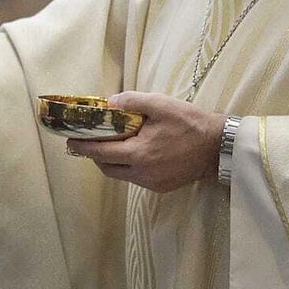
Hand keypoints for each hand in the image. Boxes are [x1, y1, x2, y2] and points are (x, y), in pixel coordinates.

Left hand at [65, 92, 222, 192]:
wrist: (219, 146)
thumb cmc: (190, 122)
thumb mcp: (160, 104)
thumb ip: (131, 101)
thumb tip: (109, 102)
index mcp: (139, 154)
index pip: (100, 152)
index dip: (82, 147)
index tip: (69, 141)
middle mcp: (142, 174)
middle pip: (107, 168)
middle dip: (95, 155)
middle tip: (89, 141)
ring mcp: (153, 183)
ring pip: (121, 175)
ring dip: (112, 161)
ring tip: (111, 145)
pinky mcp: (162, 187)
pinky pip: (136, 179)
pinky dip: (128, 167)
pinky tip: (134, 153)